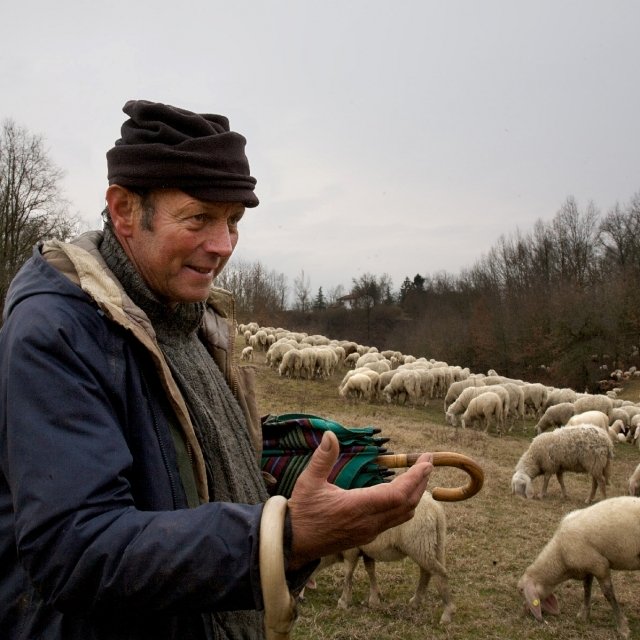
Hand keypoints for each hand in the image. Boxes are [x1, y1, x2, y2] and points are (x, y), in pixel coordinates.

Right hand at [286, 431, 432, 569]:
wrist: (293, 544)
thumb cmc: (301, 511)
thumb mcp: (309, 481)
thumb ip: (323, 457)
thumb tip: (331, 434)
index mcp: (358, 506)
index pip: (398, 494)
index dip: (415, 477)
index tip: (426, 461)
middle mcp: (369, 522)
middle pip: (408, 504)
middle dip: (421, 482)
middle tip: (427, 462)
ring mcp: (369, 531)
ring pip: (403, 514)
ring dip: (415, 495)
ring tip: (418, 476)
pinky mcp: (366, 536)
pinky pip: (394, 520)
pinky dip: (404, 504)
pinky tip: (399, 493)